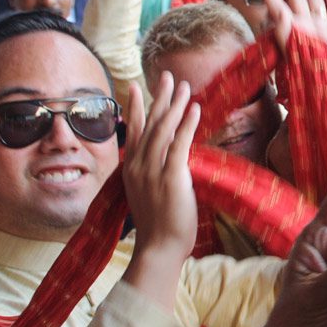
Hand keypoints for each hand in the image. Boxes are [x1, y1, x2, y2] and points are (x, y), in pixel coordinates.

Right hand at [121, 72, 201, 260]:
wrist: (159, 249)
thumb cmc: (159, 228)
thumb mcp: (150, 195)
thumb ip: (155, 175)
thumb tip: (170, 161)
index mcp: (132, 170)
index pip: (133, 132)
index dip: (135, 108)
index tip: (135, 88)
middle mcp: (138, 167)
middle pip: (149, 124)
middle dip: (159, 98)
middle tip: (167, 76)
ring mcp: (153, 172)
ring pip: (163, 130)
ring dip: (175, 106)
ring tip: (185, 86)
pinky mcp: (171, 178)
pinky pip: (178, 145)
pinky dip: (186, 125)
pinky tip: (194, 109)